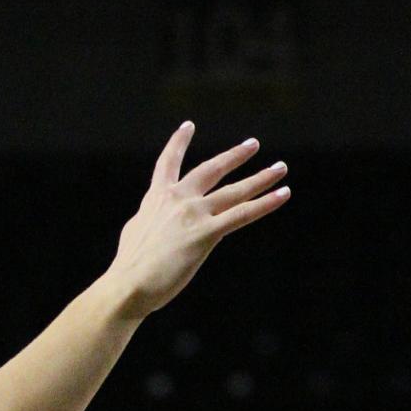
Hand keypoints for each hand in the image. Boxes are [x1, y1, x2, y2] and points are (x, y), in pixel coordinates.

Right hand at [103, 123, 289, 317]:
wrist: (128, 284)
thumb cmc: (128, 267)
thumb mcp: (136, 234)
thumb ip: (149, 221)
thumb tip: (153, 222)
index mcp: (157, 198)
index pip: (168, 163)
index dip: (178, 143)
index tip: (188, 126)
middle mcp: (177, 199)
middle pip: (211, 170)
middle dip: (234, 156)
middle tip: (252, 145)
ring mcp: (193, 214)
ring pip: (235, 191)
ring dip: (260, 178)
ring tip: (280, 168)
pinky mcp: (206, 234)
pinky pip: (242, 214)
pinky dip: (265, 203)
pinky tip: (283, 193)